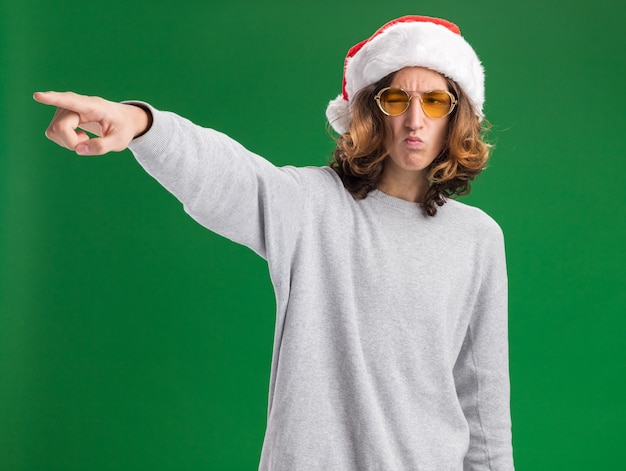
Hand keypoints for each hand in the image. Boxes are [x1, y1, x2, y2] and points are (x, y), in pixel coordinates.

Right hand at [33, 91, 150, 155]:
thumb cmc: (122, 128)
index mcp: (94, 107)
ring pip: (54, 131)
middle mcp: (77, 105)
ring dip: (69, 142)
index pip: (71, 101)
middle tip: (89, 142)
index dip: (54, 99)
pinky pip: (53, 132)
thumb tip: (79, 150)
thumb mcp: (119, 141)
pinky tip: (79, 137)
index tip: (38, 96)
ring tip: (86, 138)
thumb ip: (102, 147)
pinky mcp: (62, 115)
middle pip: (60, 127)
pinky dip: (65, 140)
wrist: (124, 120)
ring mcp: (67, 109)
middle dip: (72, 142)